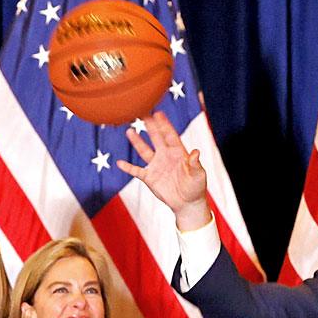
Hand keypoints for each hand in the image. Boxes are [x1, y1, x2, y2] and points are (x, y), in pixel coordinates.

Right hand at [116, 111, 210, 230]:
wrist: (187, 203)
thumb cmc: (196, 187)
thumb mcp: (198, 175)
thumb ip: (195, 163)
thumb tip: (196, 152)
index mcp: (178, 153)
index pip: (170, 135)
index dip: (164, 125)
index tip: (158, 113)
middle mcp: (165, 156)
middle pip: (156, 138)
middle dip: (150, 126)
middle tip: (143, 113)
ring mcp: (156, 166)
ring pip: (144, 151)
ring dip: (137, 142)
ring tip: (129, 131)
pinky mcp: (150, 178)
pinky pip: (136, 171)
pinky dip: (128, 167)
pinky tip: (119, 163)